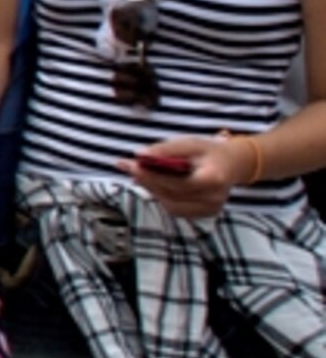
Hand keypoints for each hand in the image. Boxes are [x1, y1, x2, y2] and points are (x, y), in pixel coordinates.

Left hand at [122, 135, 237, 218]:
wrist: (232, 164)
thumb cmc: (209, 151)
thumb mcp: (189, 143)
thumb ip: (166, 149)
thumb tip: (140, 155)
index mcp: (215, 179)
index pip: (179, 183)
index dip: (154, 176)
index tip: (133, 164)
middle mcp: (214, 199)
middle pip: (172, 195)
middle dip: (147, 181)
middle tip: (126, 166)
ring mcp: (210, 209)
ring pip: (170, 204)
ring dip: (151, 189)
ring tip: (137, 173)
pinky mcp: (203, 214)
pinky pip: (175, 208)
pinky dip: (161, 196)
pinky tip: (152, 183)